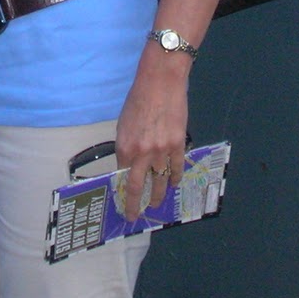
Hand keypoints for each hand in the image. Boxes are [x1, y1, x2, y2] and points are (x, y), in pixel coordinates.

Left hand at [114, 50, 191, 220]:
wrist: (161, 81)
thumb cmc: (139, 98)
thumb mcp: (124, 123)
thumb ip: (126, 145)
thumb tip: (128, 163)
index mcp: (124, 146)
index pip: (121, 176)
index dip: (121, 191)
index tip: (120, 201)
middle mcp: (141, 153)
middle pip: (137, 187)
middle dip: (134, 206)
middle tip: (133, 216)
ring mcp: (161, 151)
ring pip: (159, 182)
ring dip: (157, 196)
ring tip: (155, 204)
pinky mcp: (177, 145)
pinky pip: (176, 168)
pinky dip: (175, 178)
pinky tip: (173, 184)